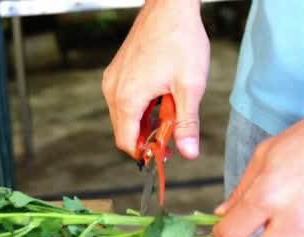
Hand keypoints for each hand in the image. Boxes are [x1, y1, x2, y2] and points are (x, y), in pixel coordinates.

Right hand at [102, 1, 209, 158]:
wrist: (170, 6)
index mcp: (128, 97)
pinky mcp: (117, 70)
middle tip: (174, 130)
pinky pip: (124, 98)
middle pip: (124, 130)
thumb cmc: (180, 40)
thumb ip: (187, 123)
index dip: (146, 153)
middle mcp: (113, 89)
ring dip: (146, 120)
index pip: (127, 142)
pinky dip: (141, 105)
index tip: (166, 154)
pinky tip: (161, 94)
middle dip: (148, 137)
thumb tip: (188, 153)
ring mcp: (113, 78)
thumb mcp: (190, 86)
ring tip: (171, 106)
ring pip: (124, 115)